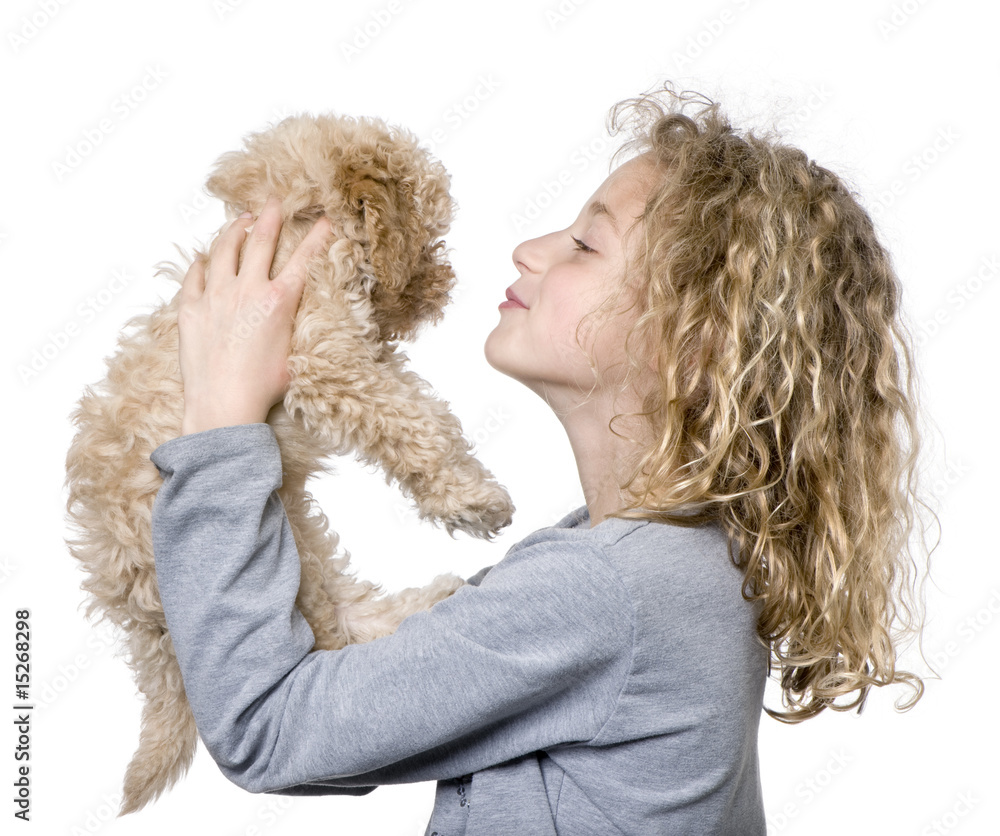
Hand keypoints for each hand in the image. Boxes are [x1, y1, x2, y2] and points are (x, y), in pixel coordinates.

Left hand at [177, 197, 333, 435]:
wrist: (223, 405)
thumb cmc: (263, 389)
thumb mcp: (295, 356)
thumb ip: (296, 327)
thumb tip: (301, 318)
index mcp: (278, 301)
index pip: (303, 258)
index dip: (317, 236)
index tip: (325, 219)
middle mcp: (247, 290)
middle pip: (260, 241)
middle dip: (270, 217)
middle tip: (274, 201)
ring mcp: (215, 296)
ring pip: (224, 249)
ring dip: (234, 230)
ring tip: (240, 220)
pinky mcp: (191, 309)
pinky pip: (194, 275)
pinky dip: (201, 263)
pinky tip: (204, 258)